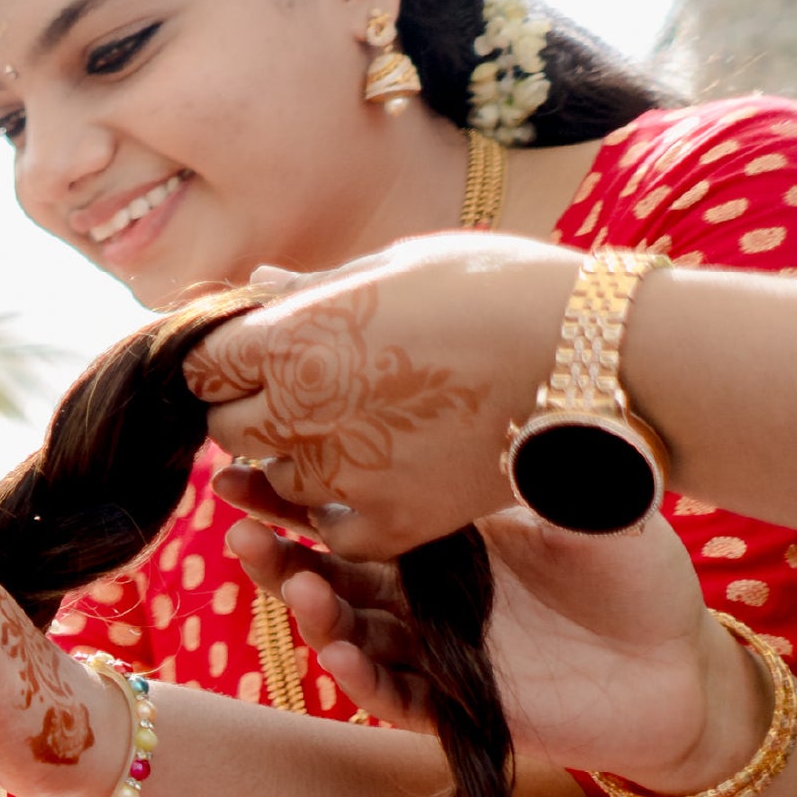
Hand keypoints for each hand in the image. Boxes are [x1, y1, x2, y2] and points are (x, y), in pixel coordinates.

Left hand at [184, 233, 582, 559]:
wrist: (596, 358)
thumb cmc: (502, 290)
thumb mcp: (399, 266)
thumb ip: (316, 290)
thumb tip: (258, 288)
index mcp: (292, 339)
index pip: (201, 365)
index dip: (222, 359)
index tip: (250, 354)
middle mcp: (302, 412)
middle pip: (227, 429)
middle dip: (251, 410)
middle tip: (306, 391)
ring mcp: (345, 475)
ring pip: (278, 480)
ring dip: (300, 459)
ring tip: (364, 423)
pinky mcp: (390, 525)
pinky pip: (331, 530)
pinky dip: (345, 509)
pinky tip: (384, 471)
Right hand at [229, 484, 765, 792]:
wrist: (685, 667)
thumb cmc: (639, 575)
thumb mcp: (587, 501)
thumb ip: (531, 460)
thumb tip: (489, 396)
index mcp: (446, 540)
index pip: (353, 512)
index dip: (295, 494)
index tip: (244, 464)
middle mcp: (426, 596)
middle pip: (330, 572)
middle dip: (278, 551)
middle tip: (236, 523)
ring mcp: (437, 652)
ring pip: (351, 631)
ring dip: (313, 611)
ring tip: (296, 583)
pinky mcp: (459, 706)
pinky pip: (395, 694)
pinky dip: (362, 674)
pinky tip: (338, 650)